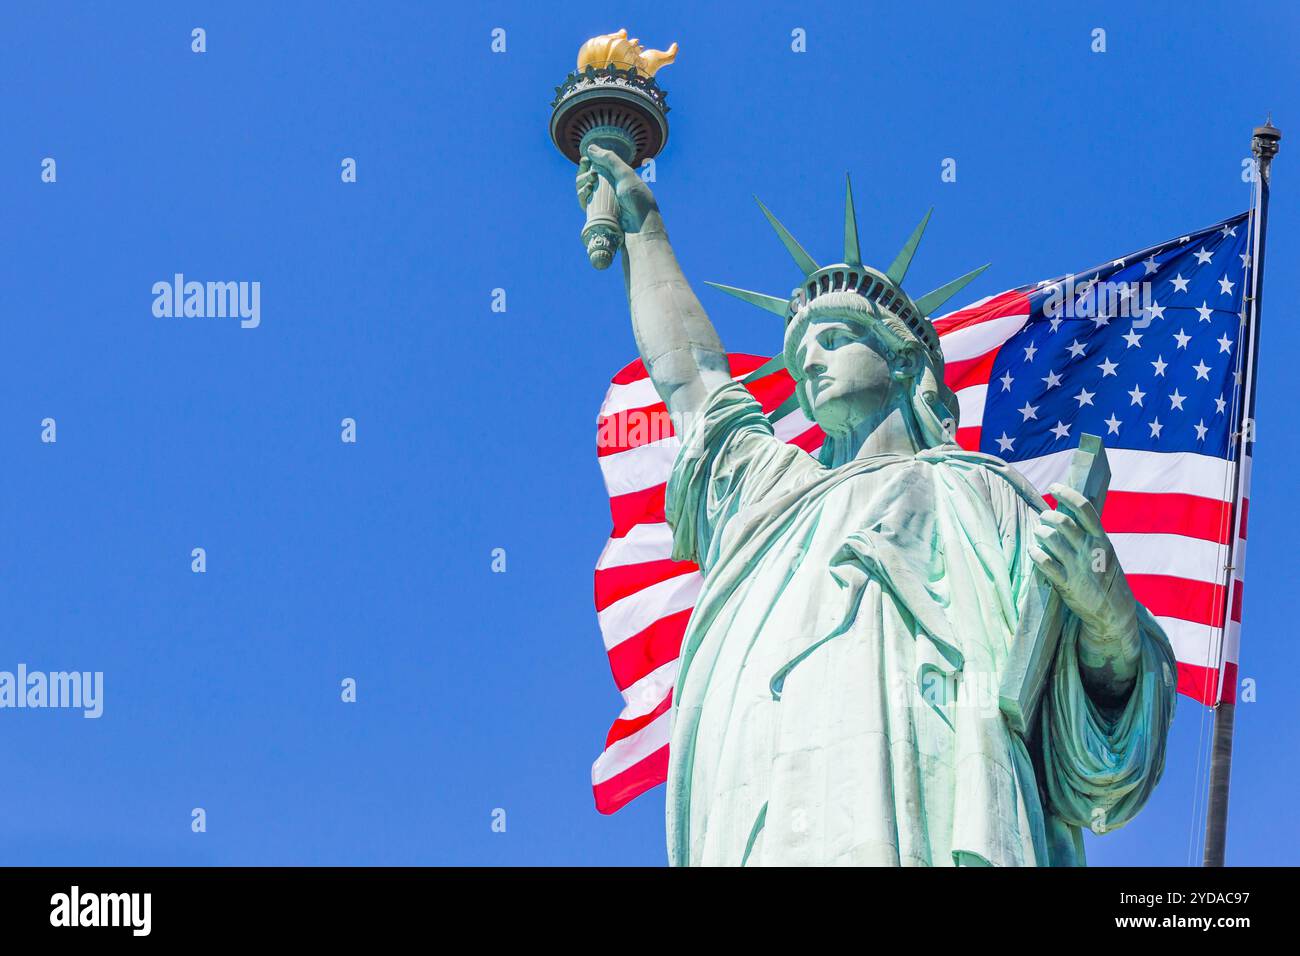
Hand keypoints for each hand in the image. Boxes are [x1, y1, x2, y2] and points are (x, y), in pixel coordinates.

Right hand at [576, 144, 659, 233]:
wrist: (640, 231)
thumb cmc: (638, 202)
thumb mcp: (626, 175)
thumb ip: (610, 160)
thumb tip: (590, 148)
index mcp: (618, 177)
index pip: (598, 165)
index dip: (590, 162)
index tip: (586, 160)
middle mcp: (610, 188)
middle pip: (588, 176)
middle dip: (583, 173)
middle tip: (590, 175)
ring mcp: (603, 202)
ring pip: (584, 189)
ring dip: (581, 183)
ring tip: (588, 185)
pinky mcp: (598, 215)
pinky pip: (584, 203)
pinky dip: (581, 196)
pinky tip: (585, 194)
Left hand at [1029, 484, 1137, 637]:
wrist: (1114, 612)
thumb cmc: (1106, 577)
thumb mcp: (1105, 552)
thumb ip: (1090, 535)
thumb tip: (1067, 512)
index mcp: (1102, 539)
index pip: (1084, 508)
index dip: (1067, 494)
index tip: (1053, 486)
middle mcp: (1090, 550)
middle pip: (1063, 522)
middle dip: (1048, 516)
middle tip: (1043, 517)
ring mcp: (1078, 567)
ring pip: (1051, 540)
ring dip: (1040, 533)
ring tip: (1038, 532)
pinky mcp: (1067, 584)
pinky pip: (1045, 563)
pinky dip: (1036, 553)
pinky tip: (1033, 551)